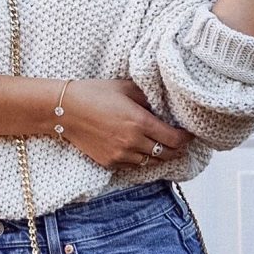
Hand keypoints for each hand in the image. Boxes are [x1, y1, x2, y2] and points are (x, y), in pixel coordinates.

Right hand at [58, 78, 192, 170]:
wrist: (64, 110)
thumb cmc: (94, 93)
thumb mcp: (125, 88)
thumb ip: (148, 97)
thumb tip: (164, 105)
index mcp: (139, 122)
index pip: (174, 138)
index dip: (186, 138)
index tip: (189, 134)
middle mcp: (132, 142)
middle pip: (166, 154)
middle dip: (177, 149)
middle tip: (182, 143)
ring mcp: (120, 155)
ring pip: (151, 162)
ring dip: (160, 155)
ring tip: (163, 147)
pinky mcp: (109, 163)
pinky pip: (133, 166)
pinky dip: (141, 159)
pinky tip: (142, 150)